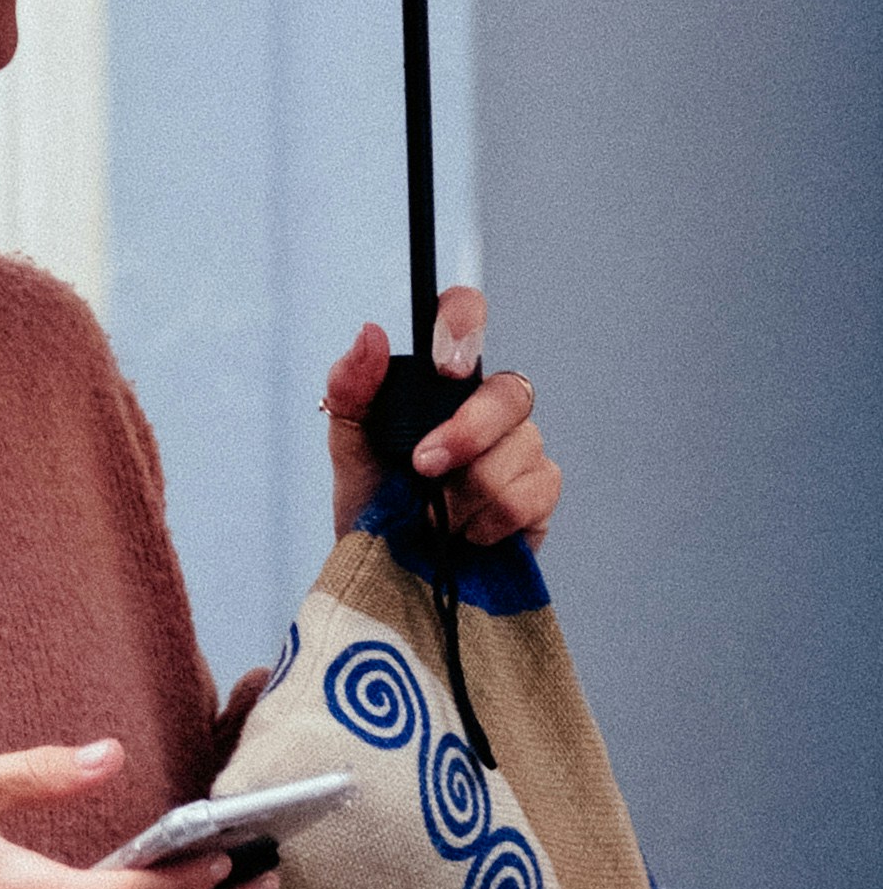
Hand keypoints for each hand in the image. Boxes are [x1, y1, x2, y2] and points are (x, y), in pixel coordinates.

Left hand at [324, 289, 560, 547]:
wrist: (389, 572)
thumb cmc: (373, 500)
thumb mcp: (349, 443)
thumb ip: (351, 387)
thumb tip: (371, 334)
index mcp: (442, 382)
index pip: (467, 316)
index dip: (463, 326)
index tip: (445, 368)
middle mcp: (489, 406)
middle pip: (508, 391)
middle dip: (465, 434)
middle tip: (422, 466)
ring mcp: (521, 447)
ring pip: (519, 448)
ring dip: (466, 492)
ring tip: (435, 515)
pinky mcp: (540, 493)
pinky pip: (533, 492)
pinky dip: (490, 519)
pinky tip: (467, 532)